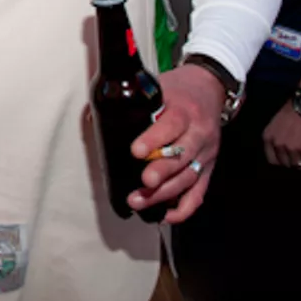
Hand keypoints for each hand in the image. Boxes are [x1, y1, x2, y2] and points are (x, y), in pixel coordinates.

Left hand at [126, 64, 226, 223]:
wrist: (210, 88)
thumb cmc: (178, 89)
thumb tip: (91, 117)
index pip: (171, 126)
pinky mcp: (208, 168)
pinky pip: (199, 193)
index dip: (154, 140)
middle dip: (161, 172)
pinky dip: (184, 208)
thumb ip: (131, 103)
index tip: (135, 151)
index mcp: (184, 110)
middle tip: (143, 183)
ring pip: (188, 178)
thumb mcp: (158, 86)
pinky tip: (164, 214)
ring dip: (164, 194)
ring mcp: (205, 153)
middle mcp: (198, 133)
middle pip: (182, 156)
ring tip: (139, 201)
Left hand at [262, 101, 300, 168]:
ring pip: (298, 165)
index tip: (289, 157)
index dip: (282, 159)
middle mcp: (278, 144)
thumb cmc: (294, 110)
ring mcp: (292, 148)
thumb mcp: (277, 124)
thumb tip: (283, 152)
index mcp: (268, 137)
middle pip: (285, 164)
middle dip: (294, 160)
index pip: (272, 159)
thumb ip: (277, 137)